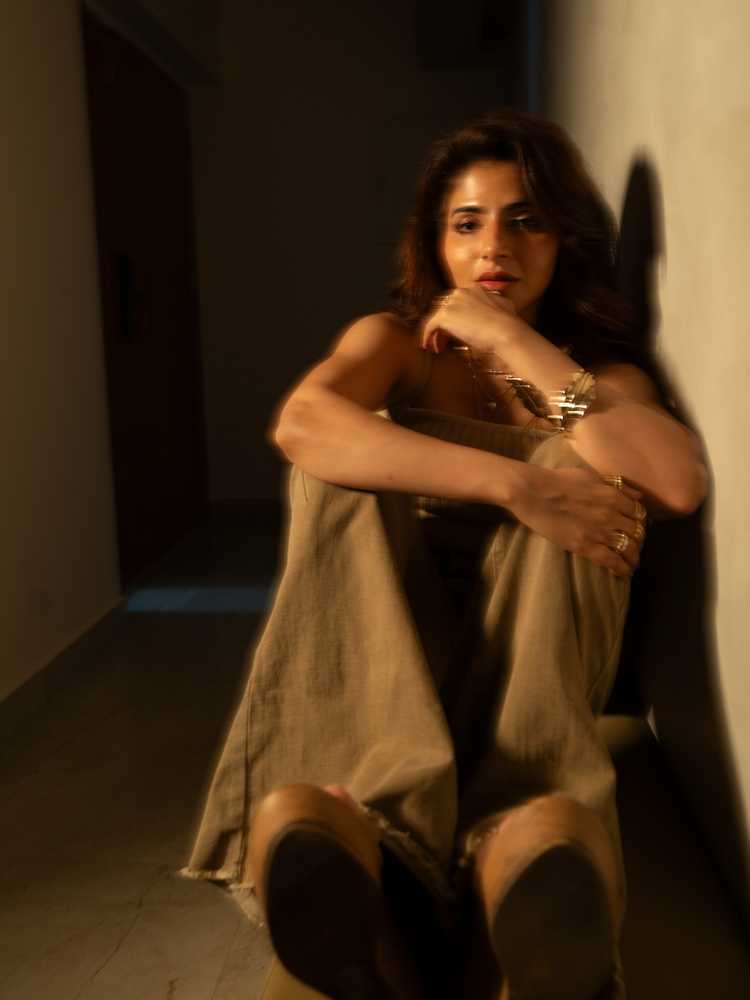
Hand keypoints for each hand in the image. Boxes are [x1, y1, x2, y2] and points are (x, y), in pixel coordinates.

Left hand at [421, 286, 524, 358]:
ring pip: (436, 317)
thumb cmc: (509, 324)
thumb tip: (496, 302)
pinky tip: (428, 346)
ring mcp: (451, 302)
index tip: (456, 332)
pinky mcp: (444, 315)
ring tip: (437, 347)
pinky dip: (427, 335)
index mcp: (473, 289)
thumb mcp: (505, 305)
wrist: (505, 331)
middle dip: (443, 326)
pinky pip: (430, 325)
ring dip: (436, 333)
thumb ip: (495, 302)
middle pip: (444, 309)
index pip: (456, 302)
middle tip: (443, 341)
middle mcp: (460, 292)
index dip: (455, 318)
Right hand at [509, 466, 646, 576]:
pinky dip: (622, 568)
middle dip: (639, 541)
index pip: (639, 512)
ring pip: (629, 548)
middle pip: (637, 532)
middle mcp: (612, 515)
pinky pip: (611, 561)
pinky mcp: (585, 546)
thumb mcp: (592, 475)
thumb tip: (638, 495)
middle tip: (634, 546)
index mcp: (614, 496)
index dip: (640, 521)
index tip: (636, 526)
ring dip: (634, 558)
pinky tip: (624, 573)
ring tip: (633, 563)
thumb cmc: (559, 480)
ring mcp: (600, 532)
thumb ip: (616, 484)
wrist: (534, 493)